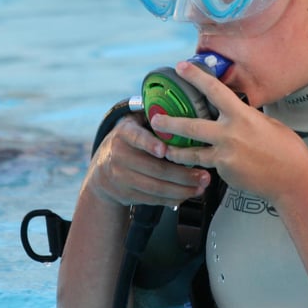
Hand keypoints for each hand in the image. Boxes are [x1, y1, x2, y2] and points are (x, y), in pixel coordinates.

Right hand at [86, 112, 210, 207]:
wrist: (102, 170)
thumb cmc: (130, 142)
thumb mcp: (135, 124)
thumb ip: (154, 119)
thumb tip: (187, 107)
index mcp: (125, 133)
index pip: (137, 138)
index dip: (150, 144)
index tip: (164, 150)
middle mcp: (119, 155)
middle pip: (155, 169)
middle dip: (183, 174)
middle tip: (205, 175)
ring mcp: (121, 177)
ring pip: (156, 187)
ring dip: (183, 189)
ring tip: (201, 187)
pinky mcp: (125, 194)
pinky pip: (153, 199)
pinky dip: (173, 199)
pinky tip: (187, 194)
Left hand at [149, 61, 307, 204]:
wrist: (293, 180)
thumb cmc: (287, 151)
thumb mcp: (268, 124)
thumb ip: (245, 118)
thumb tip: (233, 112)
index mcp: (242, 116)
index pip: (214, 90)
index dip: (195, 77)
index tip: (181, 68)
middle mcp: (230, 135)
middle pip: (191, 126)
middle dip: (169, 123)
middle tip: (156, 120)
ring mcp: (225, 155)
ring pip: (192, 152)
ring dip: (175, 150)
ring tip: (164, 149)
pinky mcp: (224, 172)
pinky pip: (209, 165)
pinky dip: (204, 163)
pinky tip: (202, 164)